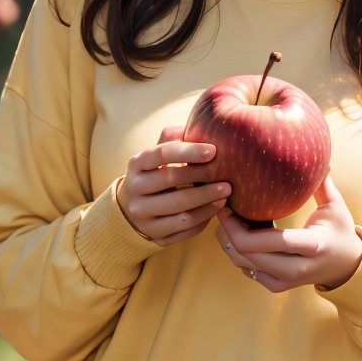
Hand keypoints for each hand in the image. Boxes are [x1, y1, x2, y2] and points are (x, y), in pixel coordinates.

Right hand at [117, 126, 230, 243]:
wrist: (133, 210)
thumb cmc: (154, 175)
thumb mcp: (156, 156)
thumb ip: (172, 140)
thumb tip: (194, 124)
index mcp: (136, 164)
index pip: (161, 154)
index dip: (188, 151)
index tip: (213, 151)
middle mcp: (134, 190)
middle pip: (171, 182)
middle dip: (202, 179)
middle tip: (228, 178)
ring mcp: (143, 215)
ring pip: (180, 210)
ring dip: (207, 202)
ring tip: (226, 194)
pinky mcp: (155, 236)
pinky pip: (184, 229)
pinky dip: (203, 219)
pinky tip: (216, 209)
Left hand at [214, 173, 361, 292]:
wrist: (347, 266)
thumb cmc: (340, 230)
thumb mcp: (336, 206)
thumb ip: (322, 182)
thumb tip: (317, 155)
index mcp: (312, 245)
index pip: (268, 240)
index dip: (238, 225)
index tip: (227, 204)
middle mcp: (296, 268)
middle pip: (246, 253)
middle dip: (227, 230)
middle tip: (222, 207)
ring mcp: (285, 281)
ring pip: (241, 263)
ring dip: (229, 240)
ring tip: (229, 217)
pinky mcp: (276, 286)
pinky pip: (246, 269)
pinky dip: (237, 252)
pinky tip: (240, 233)